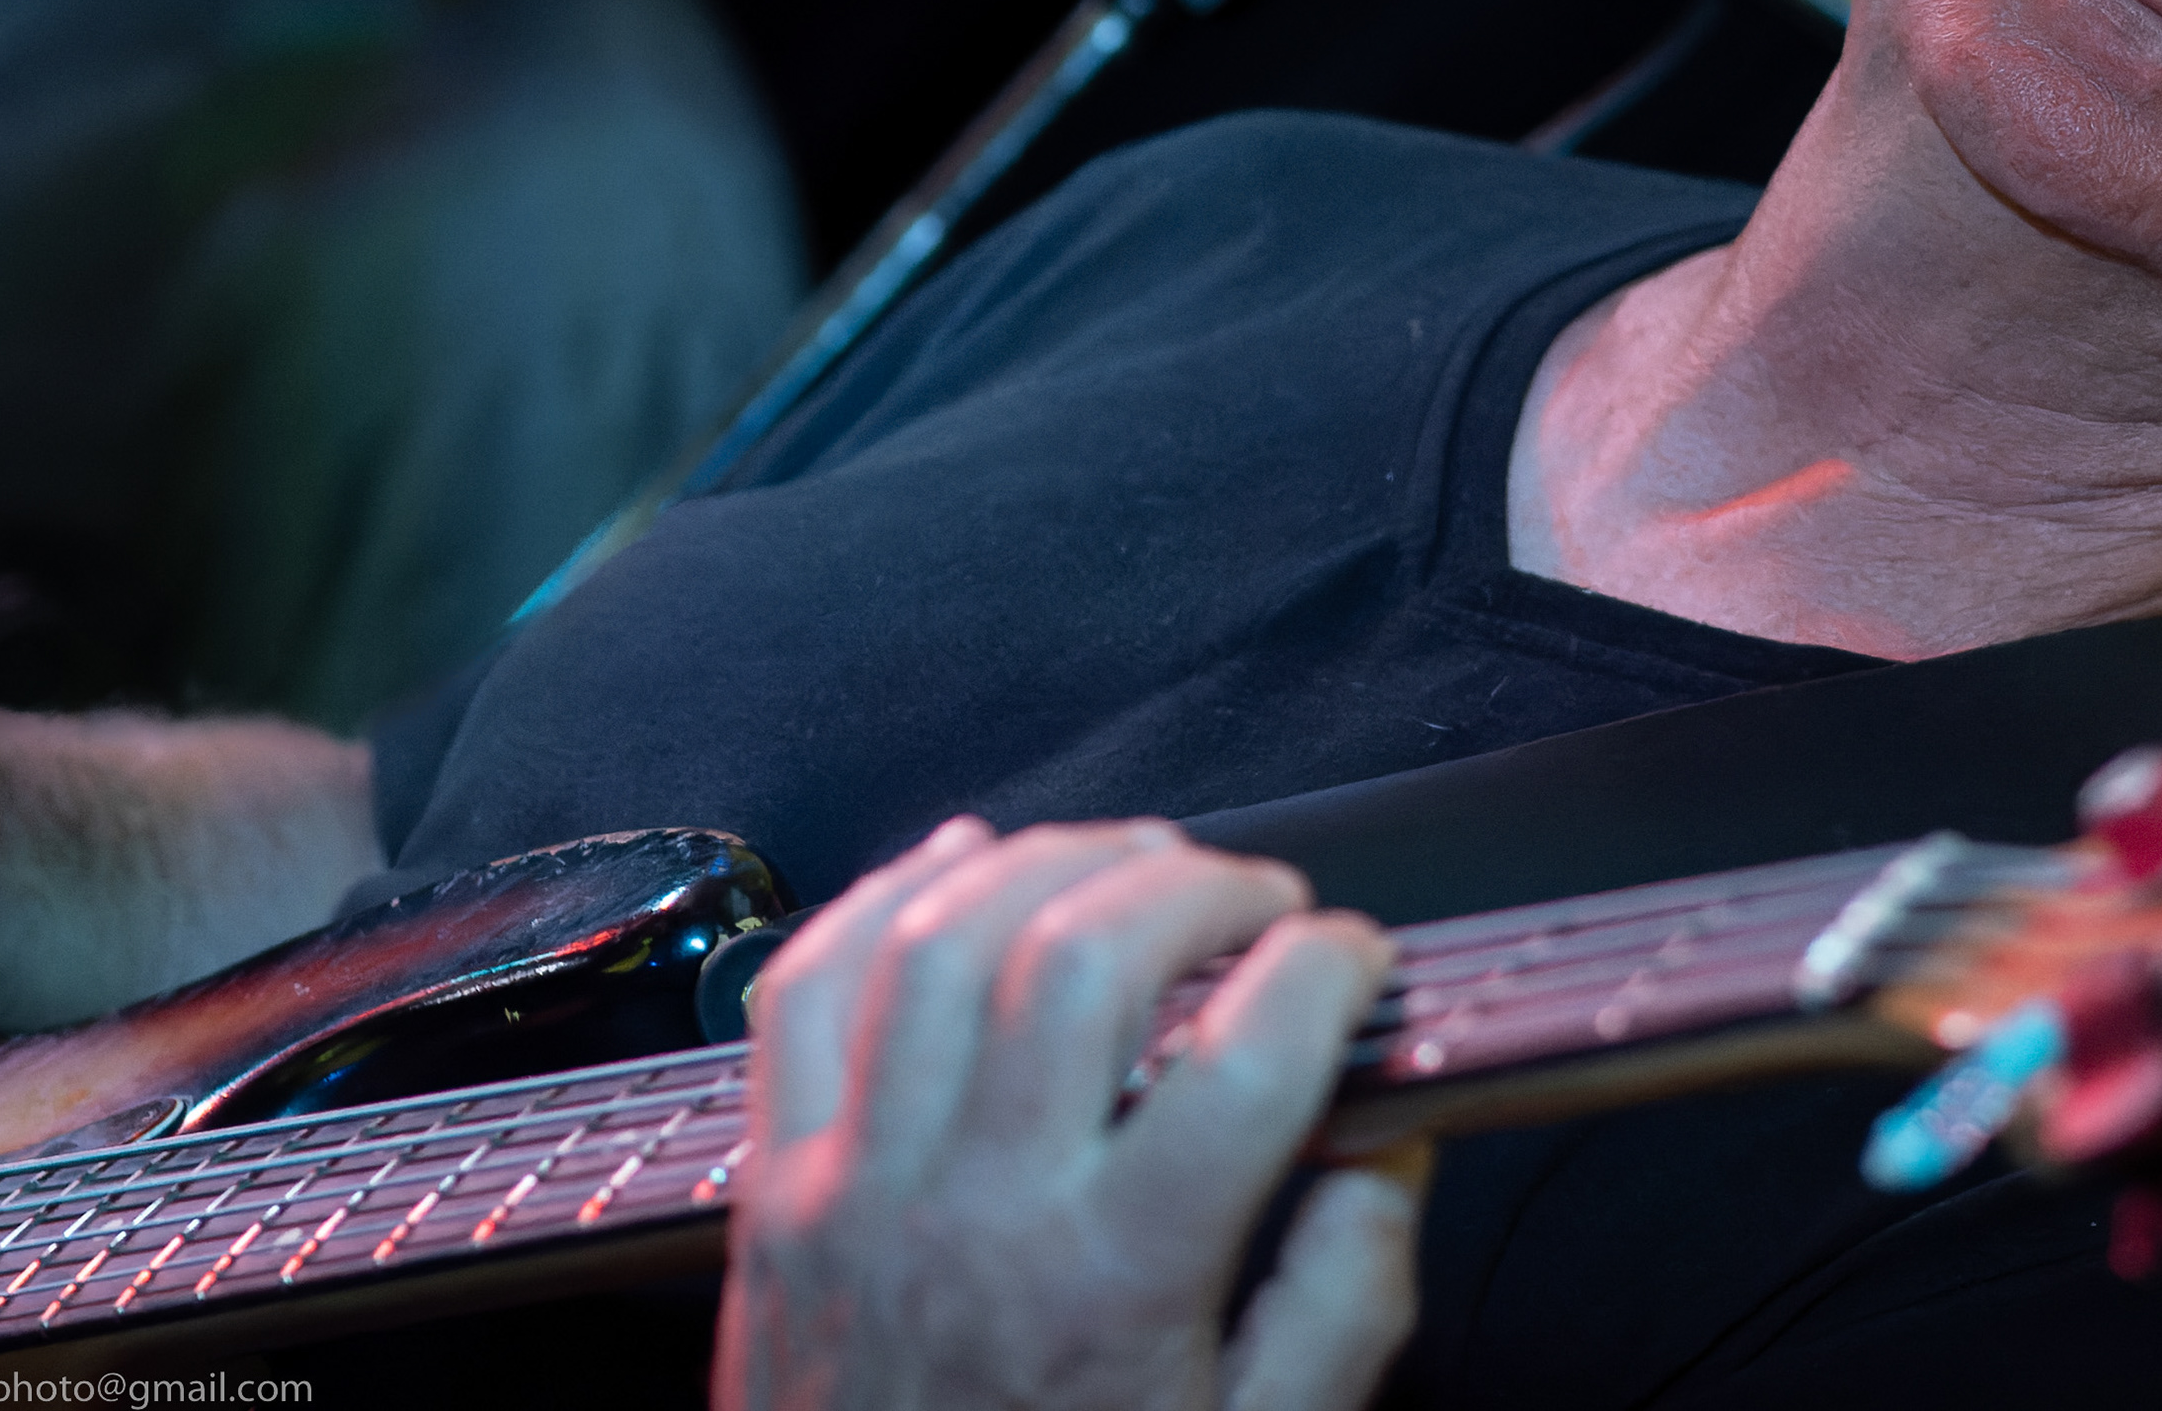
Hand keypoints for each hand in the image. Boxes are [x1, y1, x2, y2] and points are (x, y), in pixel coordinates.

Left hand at [720, 820, 1417, 1410]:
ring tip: (1137, 864)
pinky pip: (806, 991)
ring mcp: (857, 1190)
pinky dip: (883, 897)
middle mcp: (976, 1217)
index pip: (1246, 1057)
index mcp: (1111, 1289)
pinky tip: (960, 863)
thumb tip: (1384, 1145)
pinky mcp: (777, 1189)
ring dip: (1053, 862)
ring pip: (942, 939)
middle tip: (1259, 901)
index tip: (1357, 962)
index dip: (1328, 969)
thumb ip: (1344, 1298)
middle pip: (1083, 958)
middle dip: (1197, 886)